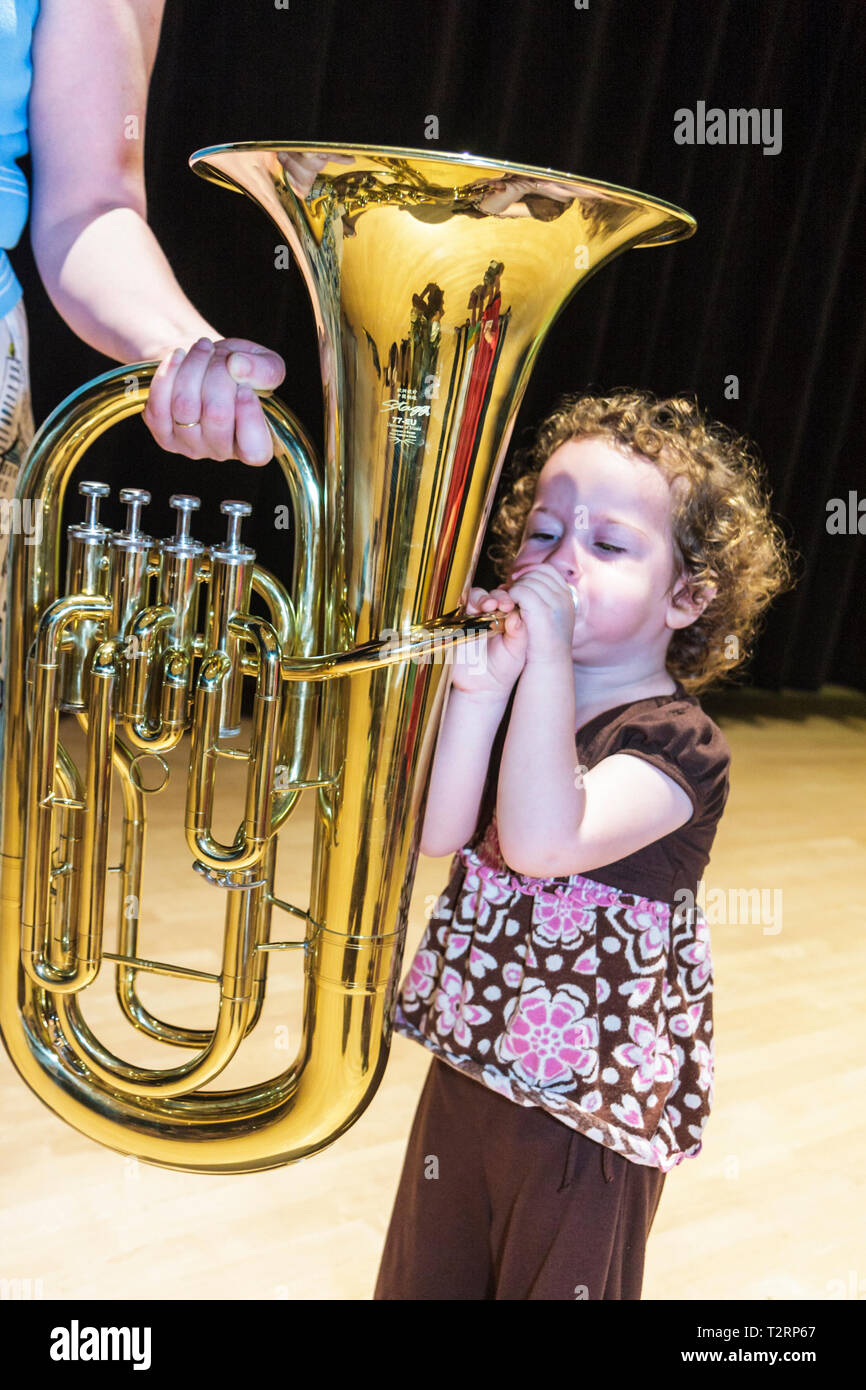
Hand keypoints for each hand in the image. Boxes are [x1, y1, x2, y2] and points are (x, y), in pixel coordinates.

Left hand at [142, 337, 285, 465]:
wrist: (206, 367)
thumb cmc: (241, 371)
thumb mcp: (266, 365)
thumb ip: (266, 370)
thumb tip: (237, 366)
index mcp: (255, 446)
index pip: (254, 450)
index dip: (249, 415)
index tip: (246, 386)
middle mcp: (222, 453)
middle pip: (217, 415)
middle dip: (219, 373)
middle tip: (223, 355)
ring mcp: (190, 447)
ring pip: (185, 406)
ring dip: (193, 367)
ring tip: (203, 348)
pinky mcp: (163, 436)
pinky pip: (158, 405)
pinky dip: (167, 374)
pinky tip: (178, 356)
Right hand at [450, 585, 526, 696]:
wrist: (481, 689)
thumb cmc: (503, 669)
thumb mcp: (516, 652)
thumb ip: (520, 634)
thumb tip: (517, 615)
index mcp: (502, 618)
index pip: (504, 599)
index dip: (506, 597)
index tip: (509, 604)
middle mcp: (484, 616)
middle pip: (486, 596)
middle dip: (491, 596)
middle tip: (497, 603)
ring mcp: (467, 621)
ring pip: (469, 601)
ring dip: (477, 600)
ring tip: (486, 606)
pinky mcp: (453, 630)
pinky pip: (452, 615)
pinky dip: (459, 612)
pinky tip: (466, 618)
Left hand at [503, 562, 576, 665]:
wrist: (549, 666)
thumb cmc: (545, 645)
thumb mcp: (551, 618)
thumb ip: (544, 600)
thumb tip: (528, 583)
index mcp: (567, 596)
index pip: (547, 571)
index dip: (530, 571)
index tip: (518, 579)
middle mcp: (563, 597)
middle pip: (537, 573)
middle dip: (521, 579)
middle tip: (510, 590)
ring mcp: (555, 603)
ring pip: (528, 581)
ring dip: (515, 587)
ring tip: (508, 600)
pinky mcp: (542, 611)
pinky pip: (522, 591)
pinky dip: (512, 595)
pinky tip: (507, 606)